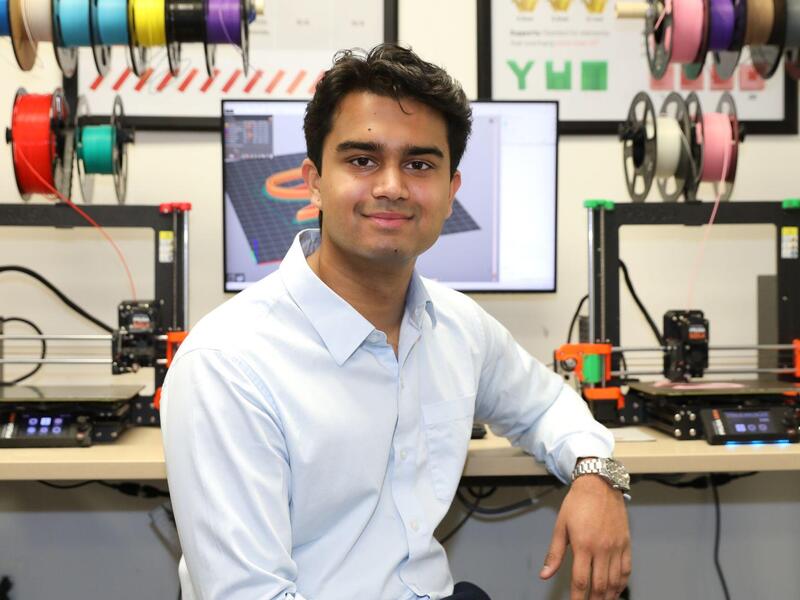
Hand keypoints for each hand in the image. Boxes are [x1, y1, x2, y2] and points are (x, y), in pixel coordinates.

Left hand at [539, 475, 630, 598]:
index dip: (578, 598)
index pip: (581, 581)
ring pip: (615, 581)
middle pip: (600, 585)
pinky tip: (616, 591)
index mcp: (583, 545)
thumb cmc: (578, 503)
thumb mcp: (560, 527)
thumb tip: (545, 574)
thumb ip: (554, 554)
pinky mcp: (626, 543)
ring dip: (609, 596)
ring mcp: (616, 547)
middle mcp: (602, 548)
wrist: (599, 484)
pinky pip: (626, 569)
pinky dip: (622, 584)